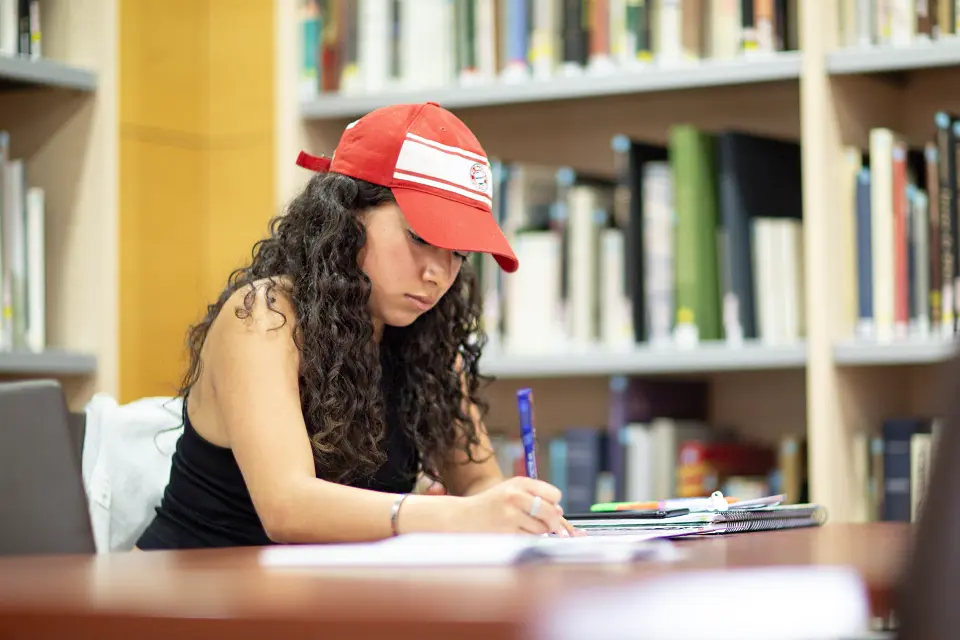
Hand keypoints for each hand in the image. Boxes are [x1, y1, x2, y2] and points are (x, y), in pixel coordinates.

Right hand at [451, 476, 575, 535]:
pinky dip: (527, 539)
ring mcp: (511, 515)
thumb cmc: (491, 505)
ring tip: (522, 526)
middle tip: (549, 526)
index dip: (554, 503)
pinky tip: (515, 533)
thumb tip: (560, 512)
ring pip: (541, 528)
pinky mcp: (507, 532)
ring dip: (538, 532)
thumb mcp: (511, 490)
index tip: (549, 508)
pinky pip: (529, 539)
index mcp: (520, 482)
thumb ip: (535, 497)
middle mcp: (515, 496)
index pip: (554, 494)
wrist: (462, 517)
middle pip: (551, 512)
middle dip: (553, 522)